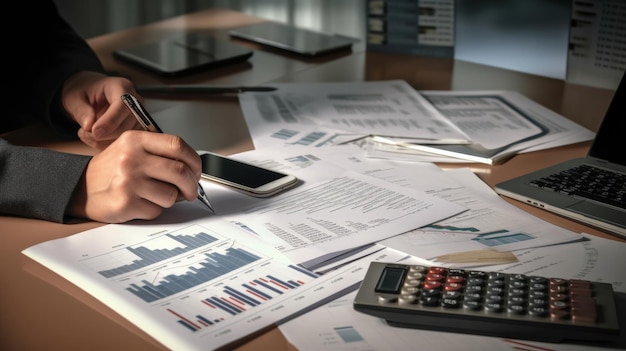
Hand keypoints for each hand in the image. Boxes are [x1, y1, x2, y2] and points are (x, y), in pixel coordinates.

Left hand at [61, 71, 141, 149]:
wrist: (90, 94)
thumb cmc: (84, 91)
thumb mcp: (74, 97)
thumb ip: (81, 111)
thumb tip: (89, 125)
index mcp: (121, 86)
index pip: (123, 105)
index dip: (110, 121)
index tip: (95, 132)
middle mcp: (135, 100)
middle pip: (128, 124)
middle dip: (106, 134)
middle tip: (84, 133)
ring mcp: (138, 115)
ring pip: (129, 136)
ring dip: (106, 141)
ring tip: (87, 134)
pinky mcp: (136, 128)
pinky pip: (128, 142)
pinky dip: (110, 144)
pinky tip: (96, 139)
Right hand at [67, 130, 202, 222]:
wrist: (81, 188)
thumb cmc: (111, 170)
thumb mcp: (131, 149)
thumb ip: (159, 153)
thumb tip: (192, 168)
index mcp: (135, 140)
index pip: (177, 145)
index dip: (194, 160)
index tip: (196, 170)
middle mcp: (131, 158)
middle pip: (179, 171)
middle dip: (191, 185)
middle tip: (190, 191)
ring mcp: (128, 181)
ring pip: (171, 195)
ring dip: (171, 199)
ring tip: (157, 195)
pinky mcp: (126, 203)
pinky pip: (156, 210)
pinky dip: (155, 210)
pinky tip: (142, 203)